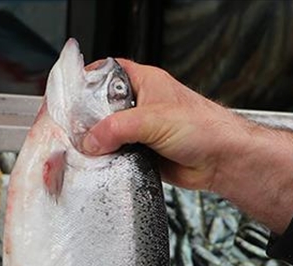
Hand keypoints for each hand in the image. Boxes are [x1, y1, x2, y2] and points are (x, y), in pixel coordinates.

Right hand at [82, 59, 292, 233]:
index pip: (106, 72)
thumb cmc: (204, 128)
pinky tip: (104, 165)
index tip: (70, 96)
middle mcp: (141, 104)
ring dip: (99, 145)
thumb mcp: (153, 120)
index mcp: (144, 82)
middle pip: (101, 108)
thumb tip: (91, 140)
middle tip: (76, 131)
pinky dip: (109, 161)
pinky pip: (117, 156)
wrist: (223, 161)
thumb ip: (117, 129)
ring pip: (108, 135)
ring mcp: (141, 130)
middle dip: (88, 120)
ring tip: (89, 151)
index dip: (87, 81)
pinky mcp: (142, 153)